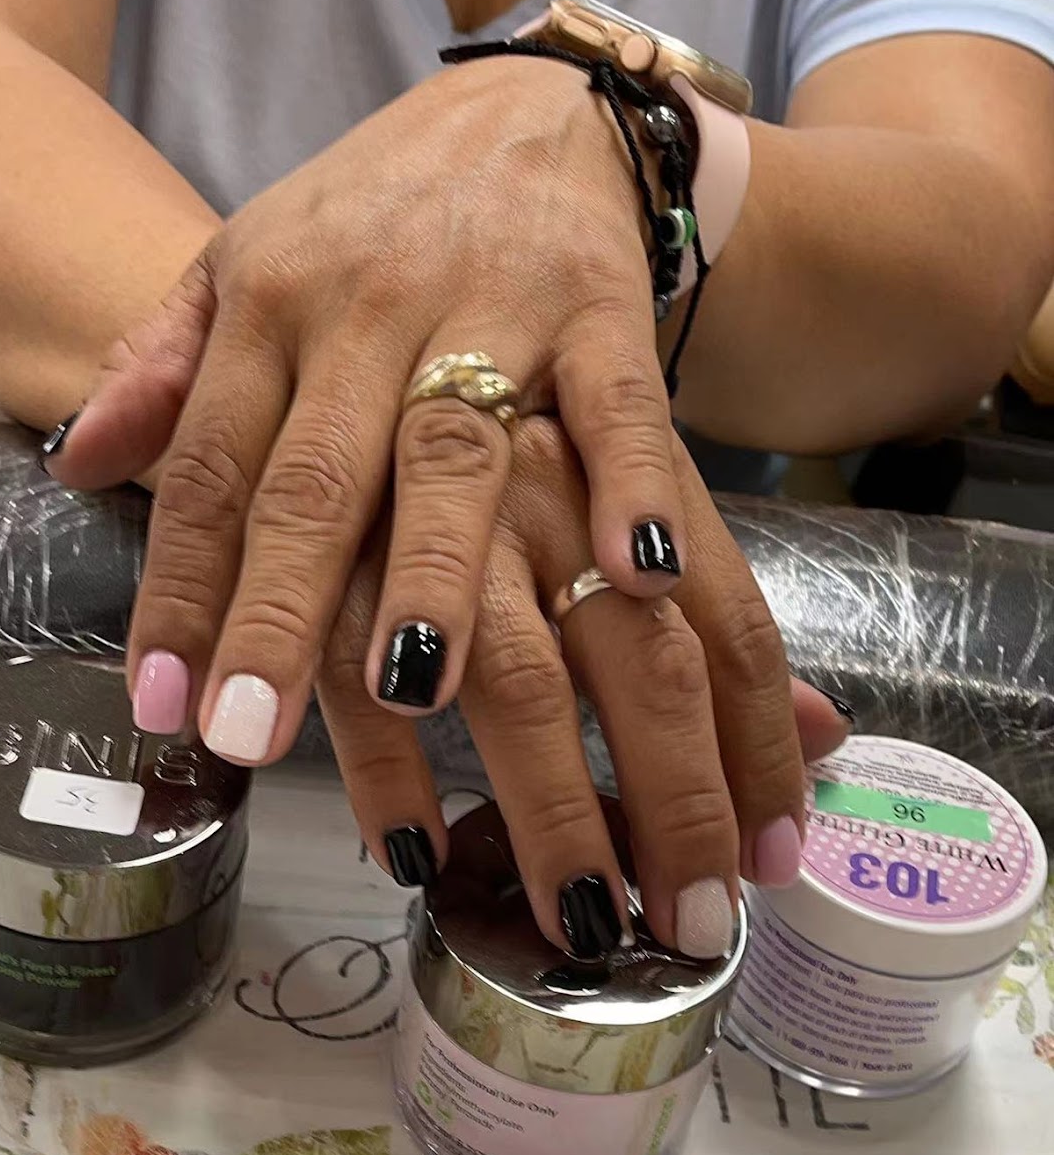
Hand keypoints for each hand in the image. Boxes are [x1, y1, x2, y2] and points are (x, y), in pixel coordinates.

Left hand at [42, 55, 682, 761]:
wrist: (529, 104)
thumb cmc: (376, 216)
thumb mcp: (247, 264)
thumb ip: (163, 366)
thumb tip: (75, 463)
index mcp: (268, 303)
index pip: (210, 468)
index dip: (180, 590)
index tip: (161, 702)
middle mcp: (367, 309)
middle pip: (316, 479)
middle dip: (279, 611)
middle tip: (250, 731)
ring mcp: (490, 308)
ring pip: (451, 452)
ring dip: (435, 571)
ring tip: (411, 684)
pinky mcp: (601, 308)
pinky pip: (618, 404)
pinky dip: (630, 481)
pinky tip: (633, 568)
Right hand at [321, 418, 839, 958]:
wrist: (368, 230)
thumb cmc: (514, 390)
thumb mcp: (626, 482)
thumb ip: (715, 616)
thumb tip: (826, 736)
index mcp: (635, 472)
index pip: (731, 628)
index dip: (761, 754)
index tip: (774, 864)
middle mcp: (555, 486)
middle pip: (644, 663)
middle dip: (676, 803)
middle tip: (694, 924)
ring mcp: (440, 507)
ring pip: (515, 677)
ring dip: (554, 808)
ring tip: (587, 921)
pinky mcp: (329, 531)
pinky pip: (366, 671)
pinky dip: (391, 773)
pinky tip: (417, 855)